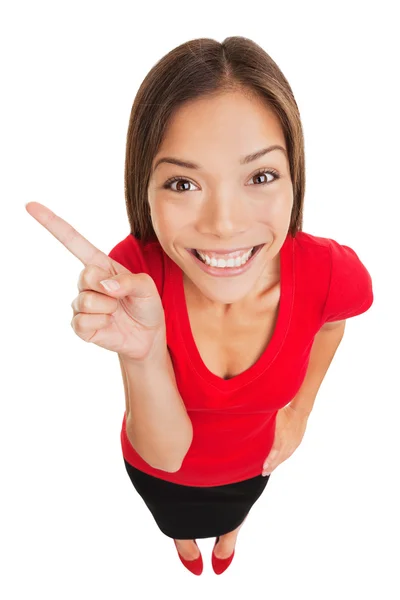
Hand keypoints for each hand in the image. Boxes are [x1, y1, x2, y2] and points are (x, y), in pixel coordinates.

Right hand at [25, 201, 165, 361]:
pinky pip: (83, 322)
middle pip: (86, 275)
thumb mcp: (147, 286)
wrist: (148, 335)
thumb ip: (129, 281)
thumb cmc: (146, 305)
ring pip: (86, 301)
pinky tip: (109, 324)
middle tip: (121, 298)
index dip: (52, 223)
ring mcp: (81, 303)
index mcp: (101, 265)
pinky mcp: (80, 325)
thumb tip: (104, 287)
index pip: (73, 241)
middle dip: (108, 288)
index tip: (31, 205)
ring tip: (117, 312)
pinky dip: (101, 324)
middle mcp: (87, 282)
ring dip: (108, 308)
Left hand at [262, 405, 308, 475]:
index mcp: (282, 435)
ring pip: (284, 457)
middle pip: (279, 457)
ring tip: (269, 470)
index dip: (270, 460)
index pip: (275, 451)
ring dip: (276, 464)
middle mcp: (289, 442)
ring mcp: (293, 443)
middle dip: (272, 466)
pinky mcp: (296, 443)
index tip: (264, 467)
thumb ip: (265, 423)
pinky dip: (282, 459)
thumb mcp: (274, 416)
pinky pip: (288, 454)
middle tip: (264, 473)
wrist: (299, 411)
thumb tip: (253, 426)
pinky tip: (278, 462)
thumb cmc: (285, 412)